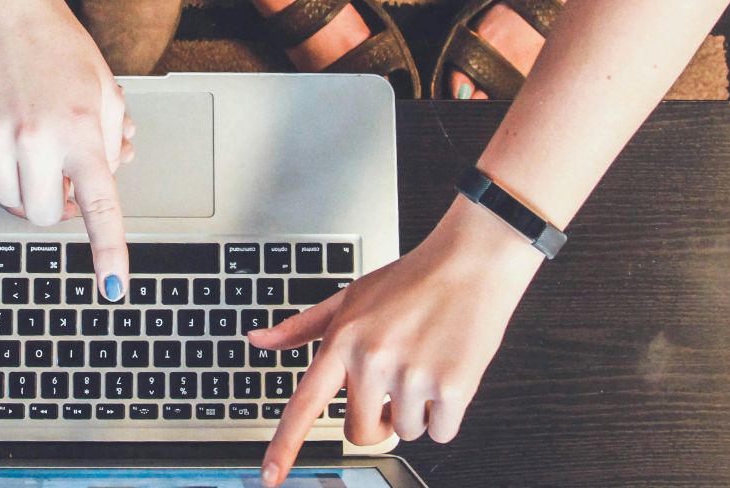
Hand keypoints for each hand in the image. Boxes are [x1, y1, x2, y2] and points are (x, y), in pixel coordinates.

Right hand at [0, 0, 133, 299]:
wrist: (4, 13)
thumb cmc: (60, 48)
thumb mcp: (104, 91)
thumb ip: (109, 143)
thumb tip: (104, 181)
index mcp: (82, 131)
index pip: (100, 206)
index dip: (108, 251)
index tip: (113, 286)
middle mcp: (38, 139)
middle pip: (44, 213)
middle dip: (54, 204)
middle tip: (60, 173)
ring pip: (10, 198)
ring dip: (25, 183)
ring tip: (33, 141)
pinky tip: (5, 126)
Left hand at [251, 196, 545, 484]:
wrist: (471, 263)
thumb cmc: (411, 280)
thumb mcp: (349, 296)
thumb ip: (302, 327)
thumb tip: (258, 340)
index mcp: (343, 341)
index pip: (305, 404)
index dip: (284, 446)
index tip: (270, 477)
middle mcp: (373, 360)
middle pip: (361, 432)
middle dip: (378, 420)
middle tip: (394, 385)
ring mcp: (412, 376)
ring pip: (405, 432)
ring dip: (417, 411)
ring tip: (425, 363)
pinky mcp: (452, 387)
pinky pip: (441, 432)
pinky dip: (447, 414)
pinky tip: (448, 372)